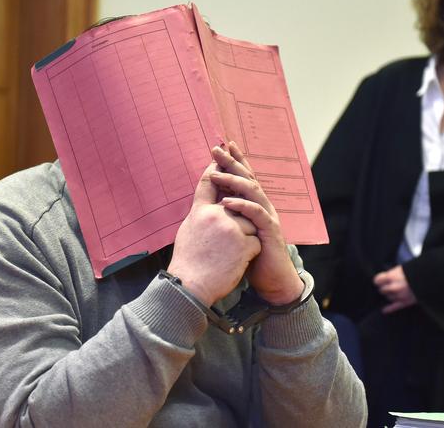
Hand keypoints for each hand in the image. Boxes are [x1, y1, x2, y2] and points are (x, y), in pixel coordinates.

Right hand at [167, 161, 260, 305]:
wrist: (190, 286)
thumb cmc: (188, 263)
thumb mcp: (188, 231)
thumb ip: (202, 215)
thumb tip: (210, 205)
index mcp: (199, 212)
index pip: (208, 183)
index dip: (216, 169)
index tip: (221, 158)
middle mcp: (215, 215)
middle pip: (236, 204)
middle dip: (238, 218)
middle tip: (229, 232)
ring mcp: (230, 227)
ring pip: (249, 222)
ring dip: (245, 238)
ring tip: (229, 256)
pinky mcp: (243, 242)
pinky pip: (255, 241)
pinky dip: (250, 252)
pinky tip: (237, 263)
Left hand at [210, 142, 303, 305]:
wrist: (272, 280)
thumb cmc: (252, 257)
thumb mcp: (237, 232)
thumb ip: (229, 216)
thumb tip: (211, 203)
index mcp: (255, 205)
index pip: (245, 176)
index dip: (236, 159)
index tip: (223, 144)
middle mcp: (263, 206)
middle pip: (248, 178)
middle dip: (232, 162)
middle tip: (217, 148)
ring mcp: (268, 217)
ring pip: (252, 191)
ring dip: (233, 180)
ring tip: (216, 173)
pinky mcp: (270, 231)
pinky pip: (256, 214)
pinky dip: (241, 205)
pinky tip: (227, 202)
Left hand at [373, 265, 416, 313]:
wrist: (429, 278)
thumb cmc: (416, 271)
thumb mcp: (402, 268)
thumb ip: (393, 274)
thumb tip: (386, 278)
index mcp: (392, 276)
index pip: (377, 280)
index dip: (379, 280)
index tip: (379, 281)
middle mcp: (394, 286)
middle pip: (382, 290)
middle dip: (384, 288)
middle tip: (388, 286)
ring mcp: (399, 295)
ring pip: (388, 297)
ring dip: (389, 295)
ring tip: (394, 292)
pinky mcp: (406, 302)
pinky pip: (395, 307)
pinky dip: (389, 309)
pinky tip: (384, 310)